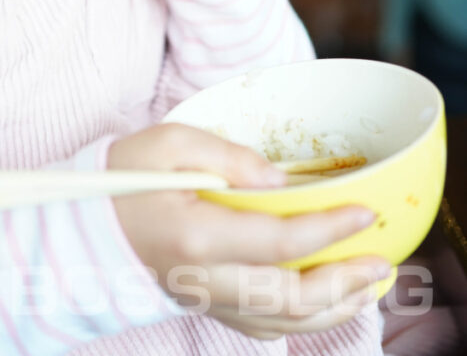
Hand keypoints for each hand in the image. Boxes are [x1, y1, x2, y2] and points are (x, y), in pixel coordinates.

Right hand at [109, 124, 389, 339]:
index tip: (365, 212)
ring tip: (370, 287)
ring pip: (281, 321)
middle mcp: (203, 279)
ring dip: (333, 308)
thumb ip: (229, 156)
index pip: (278, 242)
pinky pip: (260, 326)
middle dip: (344, 282)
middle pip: (288, 297)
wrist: (86, 220)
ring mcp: (203, 299)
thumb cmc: (126, 175)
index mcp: (195, 236)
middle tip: (382, 263)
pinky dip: (300, 320)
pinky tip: (325, 302)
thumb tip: (281, 182)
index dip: (328, 230)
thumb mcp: (171, 142)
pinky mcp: (203, 305)